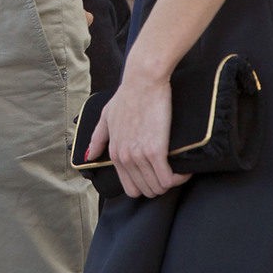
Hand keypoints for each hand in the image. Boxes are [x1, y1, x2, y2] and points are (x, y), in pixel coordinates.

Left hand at [85, 65, 190, 198]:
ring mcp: (139, 156)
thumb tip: (89, 156)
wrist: (143, 81)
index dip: (146, 185)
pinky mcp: (156, 151)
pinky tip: (184, 170)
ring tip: (178, 171)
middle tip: (169, 172)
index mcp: (115, 152)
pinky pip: (169, 178)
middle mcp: (125, 158)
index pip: (130, 188)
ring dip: (171, 182)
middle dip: (159, 185)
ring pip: (158, 187)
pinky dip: (179, 178)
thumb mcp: (107, 115)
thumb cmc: (128, 94)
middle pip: (146, 191)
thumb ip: (98, 138)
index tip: (156, 175)